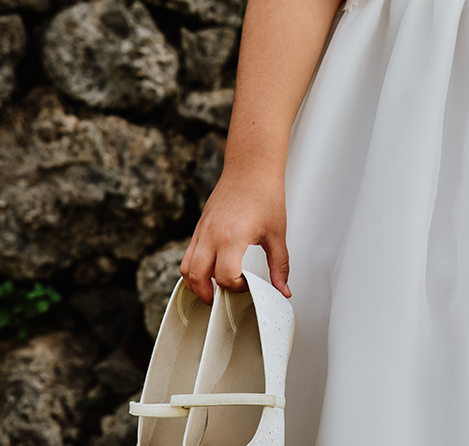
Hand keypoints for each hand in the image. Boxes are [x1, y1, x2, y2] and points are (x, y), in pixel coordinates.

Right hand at [180, 168, 291, 304]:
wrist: (251, 168)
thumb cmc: (264, 194)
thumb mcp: (277, 234)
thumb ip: (280, 266)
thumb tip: (283, 289)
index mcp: (232, 238)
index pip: (225, 277)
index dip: (237, 288)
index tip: (248, 285)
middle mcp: (211, 235)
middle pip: (197, 277)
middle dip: (208, 295)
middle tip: (222, 300)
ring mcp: (202, 231)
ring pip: (186, 268)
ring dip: (195, 284)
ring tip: (212, 290)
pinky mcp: (200, 227)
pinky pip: (188, 254)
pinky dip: (194, 268)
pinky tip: (210, 271)